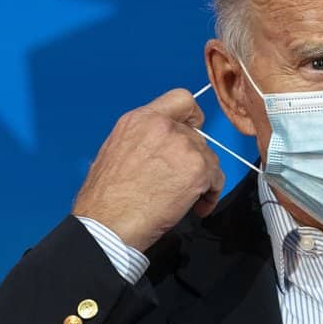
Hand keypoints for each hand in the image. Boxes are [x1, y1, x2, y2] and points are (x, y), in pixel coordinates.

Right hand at [72, 89, 225, 251]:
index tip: (192, 131)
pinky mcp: (197, 168)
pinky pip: (217, 178)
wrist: (109, 224)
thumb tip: (159, 148)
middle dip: (193, 159)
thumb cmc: (106, 200)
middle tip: (182, 182)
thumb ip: (143, 140)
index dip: (192, 117)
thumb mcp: (116, 152)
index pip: (181, 99)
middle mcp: (163, 126)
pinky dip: (211, 194)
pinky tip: (196, 207)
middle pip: (197, 136)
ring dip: (203, 178)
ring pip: (209, 157)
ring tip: (188, 199)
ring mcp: (182, 146)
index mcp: (140, 120)